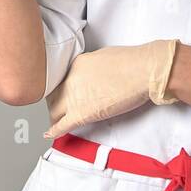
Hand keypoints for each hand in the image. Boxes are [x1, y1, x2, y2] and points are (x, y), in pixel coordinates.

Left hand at [43, 39, 180, 138]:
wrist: (141, 71)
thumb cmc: (130, 62)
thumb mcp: (102, 56)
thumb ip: (91, 67)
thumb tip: (91, 75)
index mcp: (75, 65)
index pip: (61, 80)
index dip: (62, 89)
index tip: (64, 94)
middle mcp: (70, 80)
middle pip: (53, 95)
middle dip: (55, 103)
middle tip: (59, 109)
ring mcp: (74, 97)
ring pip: (55, 111)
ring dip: (55, 117)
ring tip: (57, 122)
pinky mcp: (82, 113)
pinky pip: (62, 125)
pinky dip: (54, 131)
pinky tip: (49, 134)